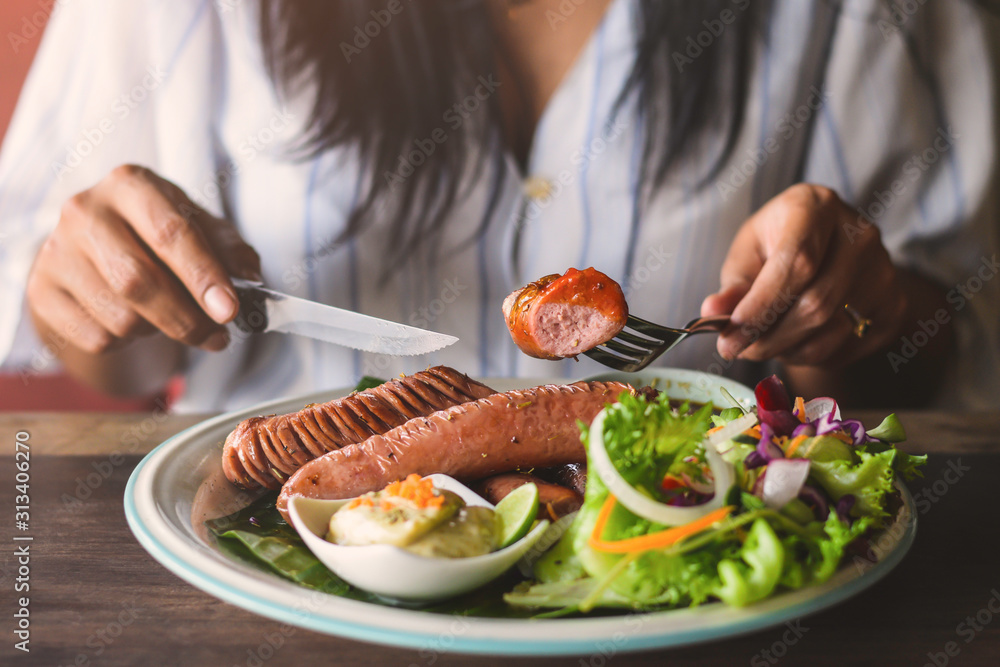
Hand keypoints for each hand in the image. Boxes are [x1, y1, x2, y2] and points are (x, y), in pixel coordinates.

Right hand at [27, 164, 260, 354]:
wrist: (96, 255)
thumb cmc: (157, 238)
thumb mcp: (199, 229)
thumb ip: (229, 249)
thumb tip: (249, 278)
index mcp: (130, 184)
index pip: (170, 232)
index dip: (203, 275)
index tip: (229, 310)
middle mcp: (85, 211)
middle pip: (140, 280)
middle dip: (188, 318)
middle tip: (218, 336)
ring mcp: (56, 252)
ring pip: (121, 317)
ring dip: (160, 331)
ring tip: (172, 319)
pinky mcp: (42, 292)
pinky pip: (98, 338)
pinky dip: (129, 343)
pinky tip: (135, 323)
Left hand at [700, 184, 907, 367]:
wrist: (830, 245)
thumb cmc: (779, 244)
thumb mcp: (749, 252)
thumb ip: (733, 284)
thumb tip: (713, 312)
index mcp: (817, 207)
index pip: (796, 264)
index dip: (761, 306)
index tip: (729, 336)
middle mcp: (861, 235)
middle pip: (816, 304)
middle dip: (767, 337)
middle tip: (735, 350)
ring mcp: (885, 271)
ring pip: (831, 332)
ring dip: (786, 350)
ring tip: (762, 342)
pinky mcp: (894, 305)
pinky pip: (847, 346)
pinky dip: (810, 355)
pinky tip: (792, 340)